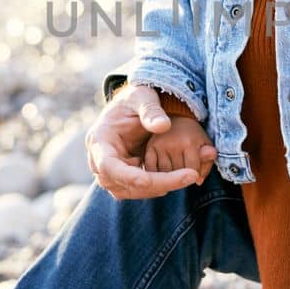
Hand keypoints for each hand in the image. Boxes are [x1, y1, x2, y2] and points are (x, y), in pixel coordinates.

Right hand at [86, 85, 216, 199]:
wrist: (133, 107)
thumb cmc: (136, 99)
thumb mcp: (143, 97)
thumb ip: (151, 110)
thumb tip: (163, 126)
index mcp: (99, 140)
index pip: (109, 166)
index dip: (130, 177)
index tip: (153, 181)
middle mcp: (99, 161)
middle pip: (123, 184)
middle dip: (157, 183)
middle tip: (190, 176)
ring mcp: (111, 172)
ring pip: (132, 191)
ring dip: (160, 187)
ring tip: (187, 175)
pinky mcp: (122, 179)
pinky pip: (139, 190)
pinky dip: (159, 185)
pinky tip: (179, 176)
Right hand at [143, 114, 217, 178]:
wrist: (176, 117)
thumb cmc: (193, 135)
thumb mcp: (205, 144)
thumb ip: (207, 160)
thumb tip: (199, 180)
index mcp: (189, 143)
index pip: (193, 171)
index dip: (196, 176)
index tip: (196, 174)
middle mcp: (172, 144)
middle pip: (178, 175)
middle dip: (183, 178)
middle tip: (184, 174)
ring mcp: (159, 146)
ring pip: (164, 174)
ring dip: (169, 178)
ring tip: (173, 175)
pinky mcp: (149, 148)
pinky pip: (152, 169)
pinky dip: (156, 174)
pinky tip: (161, 173)